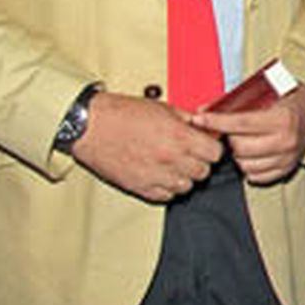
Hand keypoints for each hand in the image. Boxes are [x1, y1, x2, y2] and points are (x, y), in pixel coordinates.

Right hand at [71, 91, 222, 202]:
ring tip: (173, 164)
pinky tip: (161, 175)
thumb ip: (187, 119)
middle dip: (199, 162)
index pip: (215, 153)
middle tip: (190, 154)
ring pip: (187, 186)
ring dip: (184, 176)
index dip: (212, 148)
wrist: (90, 126)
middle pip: (203, 172)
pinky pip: (166, 196)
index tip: (206, 145)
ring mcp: (156, 176)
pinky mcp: (140, 187)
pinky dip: (167, 188)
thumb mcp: (162, 107)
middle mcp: (171, 159)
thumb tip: (203, 125)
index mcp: (179, 137)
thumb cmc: (122, 113)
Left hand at [189, 85, 304, 184]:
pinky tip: (252, 153)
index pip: (240, 123)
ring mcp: (287, 158)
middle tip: (232, 129)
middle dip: (230, 137)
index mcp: (282, 119)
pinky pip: (255, 176)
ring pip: (245, 164)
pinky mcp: (286, 169)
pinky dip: (248, 166)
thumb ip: (236, 101)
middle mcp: (286, 140)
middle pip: (240, 147)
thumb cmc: (287, 98)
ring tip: (244, 141)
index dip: (216, 121)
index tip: (200, 119)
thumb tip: (204, 109)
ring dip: (238, 153)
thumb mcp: (266, 91)